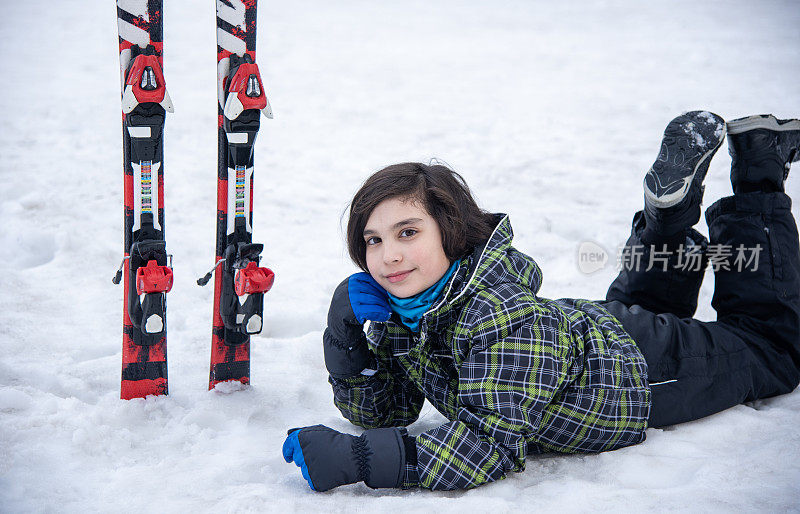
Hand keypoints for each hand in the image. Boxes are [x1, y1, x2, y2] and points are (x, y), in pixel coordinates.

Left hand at [282, 425, 406, 491]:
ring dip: (313, 468)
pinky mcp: (314, 481)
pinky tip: (330, 471)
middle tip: (323, 455)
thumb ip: (302, 432)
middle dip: (307, 458)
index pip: (287, 447)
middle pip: (298, 460)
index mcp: (301, 439)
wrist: (354, 456)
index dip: (288, 452)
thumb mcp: (320, 431)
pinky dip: (320, 478)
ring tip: (329, 462)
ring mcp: (307, 468)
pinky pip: (312, 481)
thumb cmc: (337, 442)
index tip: (289, 457)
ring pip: (305, 471)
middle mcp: (301, 453)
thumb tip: (288, 435)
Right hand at [323, 273, 389, 377]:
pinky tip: (385, 316)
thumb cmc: (350, 307)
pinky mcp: (353, 309)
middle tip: (390, 306)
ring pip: (374, 300)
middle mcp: (350, 286)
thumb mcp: (356, 292)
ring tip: (388, 311)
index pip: (372, 281)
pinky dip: (380, 313)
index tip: (388, 296)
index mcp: (352, 279)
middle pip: (374, 291)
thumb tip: (388, 288)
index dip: (381, 289)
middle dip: (383, 299)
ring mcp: (350, 298)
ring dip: (384, 307)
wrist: (338, 324)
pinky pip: (372, 310)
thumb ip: (367, 287)